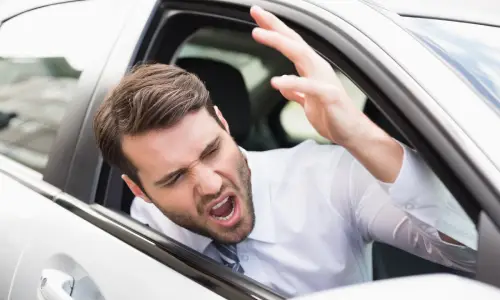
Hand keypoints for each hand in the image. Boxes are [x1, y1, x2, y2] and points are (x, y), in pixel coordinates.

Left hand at [250, 6, 371, 146]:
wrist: (352, 133)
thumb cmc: (334, 116)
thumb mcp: (309, 103)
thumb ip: (297, 93)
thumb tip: (285, 87)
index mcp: (312, 69)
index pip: (291, 44)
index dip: (274, 29)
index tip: (257, 16)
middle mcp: (318, 69)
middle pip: (294, 41)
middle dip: (275, 25)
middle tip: (256, 11)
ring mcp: (324, 80)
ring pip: (300, 55)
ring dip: (279, 42)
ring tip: (259, 34)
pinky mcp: (329, 96)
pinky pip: (308, 87)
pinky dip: (292, 83)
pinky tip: (276, 82)